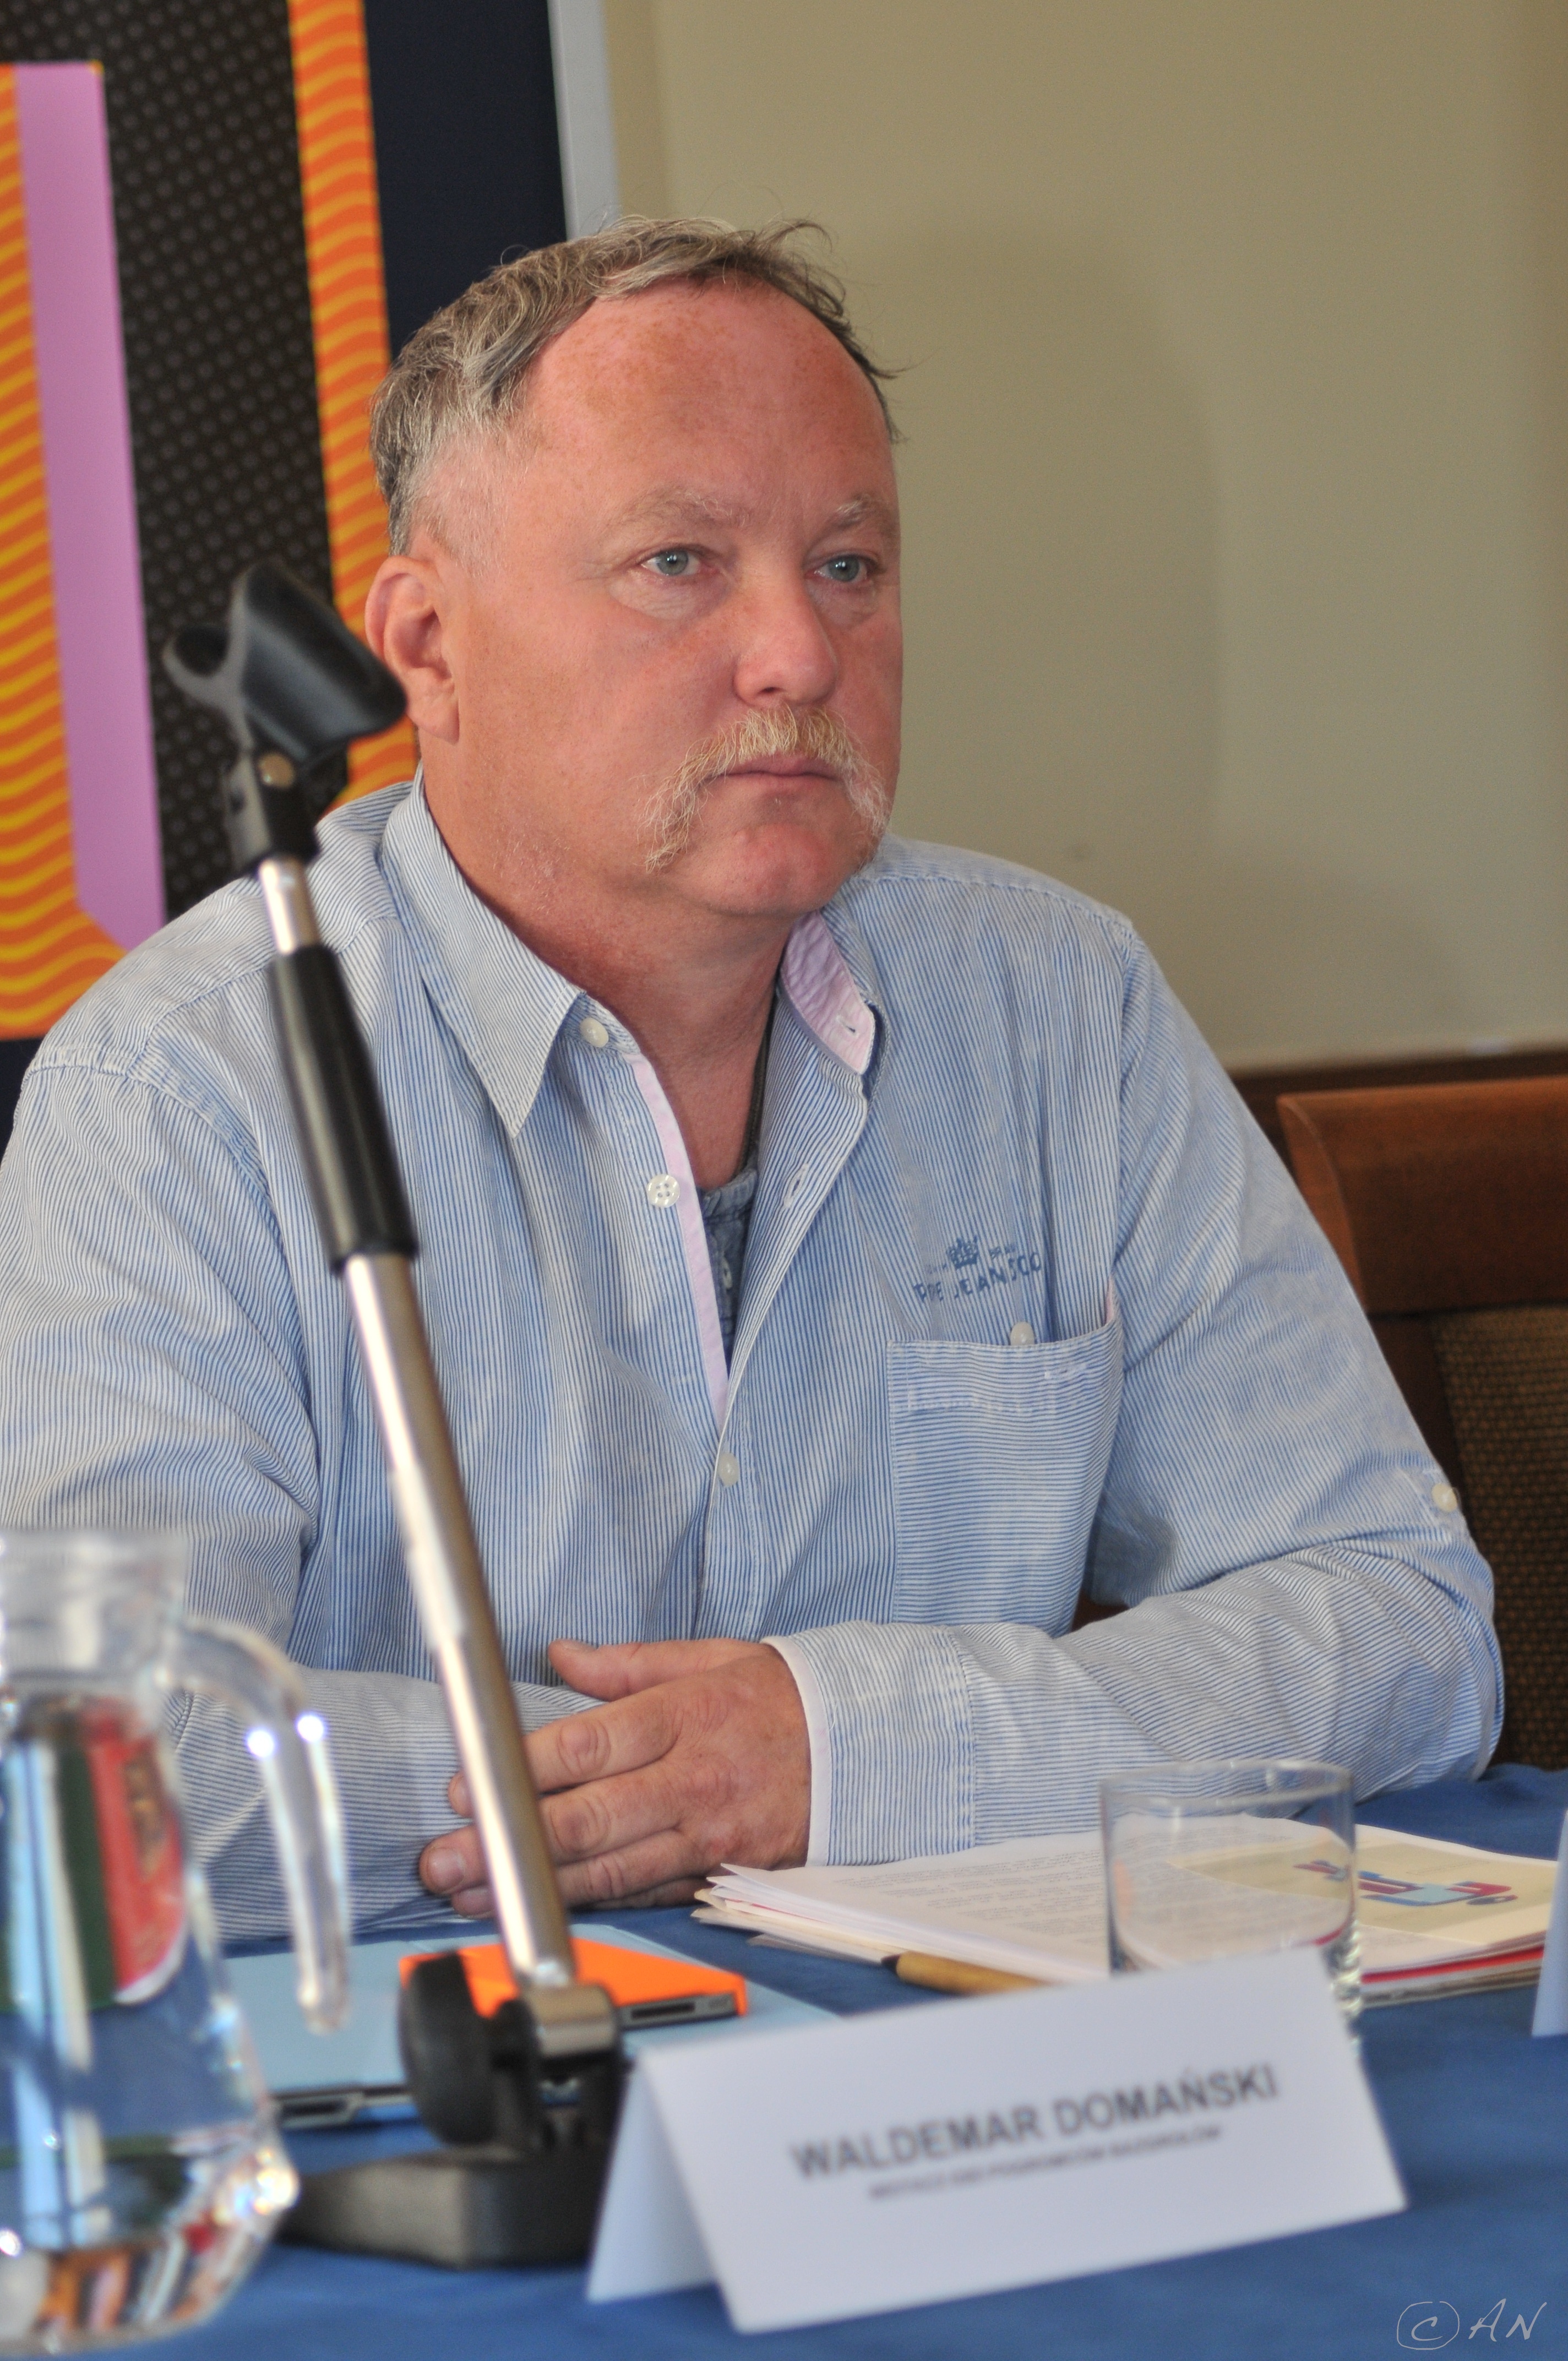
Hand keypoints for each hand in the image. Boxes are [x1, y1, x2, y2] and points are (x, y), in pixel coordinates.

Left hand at [418, 1637, 809, 1914]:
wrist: (870, 1750)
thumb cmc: (785, 1699)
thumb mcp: (712, 1658)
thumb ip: (630, 1664)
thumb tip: (561, 1655)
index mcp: (683, 1718)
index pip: (584, 1750)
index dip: (516, 1772)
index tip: (463, 1788)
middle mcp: (691, 1782)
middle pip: (583, 1821)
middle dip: (503, 1843)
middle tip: (442, 1858)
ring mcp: (706, 1838)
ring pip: (606, 1872)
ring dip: (530, 1885)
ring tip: (470, 1893)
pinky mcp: (719, 1875)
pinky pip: (645, 1894)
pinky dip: (590, 1905)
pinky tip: (542, 1908)